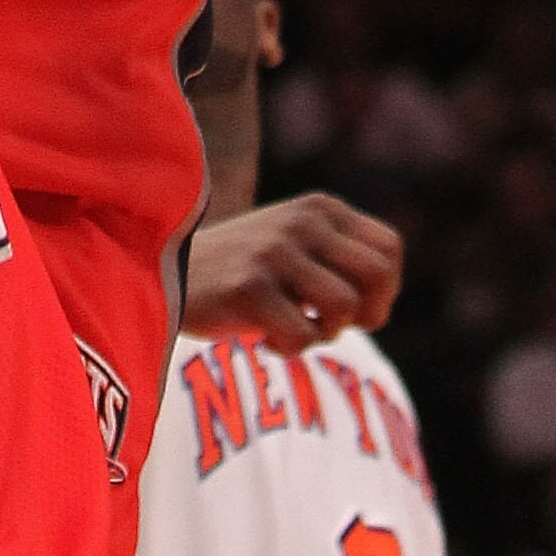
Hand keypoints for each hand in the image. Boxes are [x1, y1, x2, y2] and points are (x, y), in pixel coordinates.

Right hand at [181, 193, 403, 343]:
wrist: (165, 271)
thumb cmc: (242, 272)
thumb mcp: (296, 247)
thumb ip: (339, 260)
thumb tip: (384, 304)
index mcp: (320, 208)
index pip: (389, 249)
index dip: (384, 290)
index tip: (356, 309)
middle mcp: (303, 221)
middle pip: (377, 278)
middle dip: (365, 315)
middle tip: (328, 324)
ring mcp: (275, 251)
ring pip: (344, 308)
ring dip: (323, 332)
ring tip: (291, 324)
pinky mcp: (249, 285)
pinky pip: (303, 335)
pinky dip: (287, 348)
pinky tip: (262, 335)